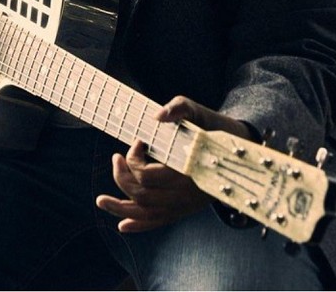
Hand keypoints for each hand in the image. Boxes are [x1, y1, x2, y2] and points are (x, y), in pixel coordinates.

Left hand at [96, 95, 251, 232]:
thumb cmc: (212, 127)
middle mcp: (185, 193)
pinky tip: (122, 225)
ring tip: (100, 201)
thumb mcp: (198, 111)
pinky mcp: (184, 209)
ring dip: (120, 208)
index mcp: (186, 170)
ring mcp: (184, 204)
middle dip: (122, 177)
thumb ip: (179, 108)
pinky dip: (139, 225)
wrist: (235, 148)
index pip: (148, 176)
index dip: (134, 159)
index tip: (138, 141)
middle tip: (117, 157)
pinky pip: (159, 222)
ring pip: (147, 214)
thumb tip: (156, 116)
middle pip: (142, 195)